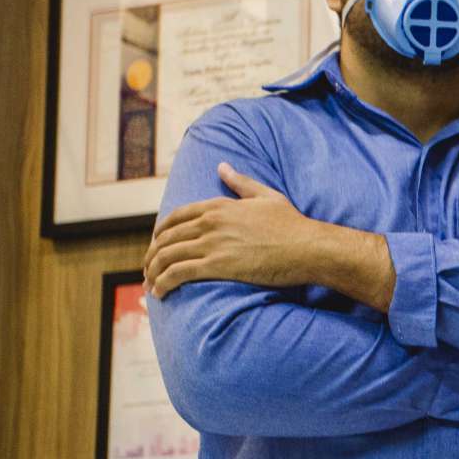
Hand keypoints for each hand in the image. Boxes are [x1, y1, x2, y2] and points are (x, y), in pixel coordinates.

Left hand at [146, 163, 324, 296]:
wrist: (308, 248)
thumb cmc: (293, 225)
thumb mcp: (266, 196)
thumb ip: (241, 182)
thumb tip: (222, 166)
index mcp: (219, 206)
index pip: (176, 217)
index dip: (161, 232)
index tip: (157, 244)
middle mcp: (210, 222)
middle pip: (166, 238)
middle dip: (152, 255)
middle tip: (150, 269)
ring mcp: (212, 243)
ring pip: (167, 256)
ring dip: (153, 272)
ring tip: (152, 285)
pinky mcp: (217, 265)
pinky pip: (178, 273)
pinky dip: (164, 283)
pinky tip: (160, 292)